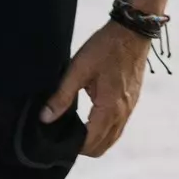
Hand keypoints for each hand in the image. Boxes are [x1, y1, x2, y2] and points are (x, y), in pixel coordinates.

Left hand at [42, 21, 149, 156]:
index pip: (91, 142)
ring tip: (77, 130)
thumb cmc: (106, 47)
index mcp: (109, 107)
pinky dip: (106, 131)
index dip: (74, 147)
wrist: (133, 31)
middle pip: (103, 146)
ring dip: (96, 140)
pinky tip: (92, 120)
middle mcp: (123, 113)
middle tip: (65, 136)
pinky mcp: (133, 101)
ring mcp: (131, 108)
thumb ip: (62, 96)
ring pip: (113, 138)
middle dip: (84, 147)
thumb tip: (45, 118)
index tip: (59, 141)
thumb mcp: (79, 68)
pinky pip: (120, 127)